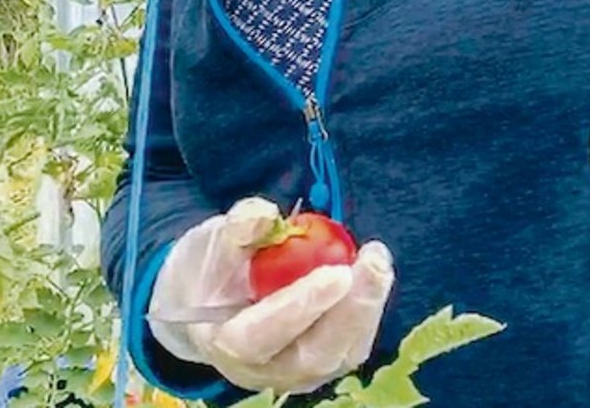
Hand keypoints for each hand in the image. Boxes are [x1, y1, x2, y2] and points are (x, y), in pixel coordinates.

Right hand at [148, 197, 395, 394]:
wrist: (212, 302)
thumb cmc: (213, 268)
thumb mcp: (213, 241)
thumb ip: (238, 229)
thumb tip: (267, 216)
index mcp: (227, 343)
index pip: (265, 334)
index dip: (303, 306)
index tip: (339, 273)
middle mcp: (263, 370)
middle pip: (314, 355)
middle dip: (352, 309)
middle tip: (374, 261)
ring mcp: (295, 373)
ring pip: (341, 354)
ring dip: (367, 307)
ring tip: (376, 259)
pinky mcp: (321, 363)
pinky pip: (352, 345)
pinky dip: (367, 308)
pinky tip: (373, 270)